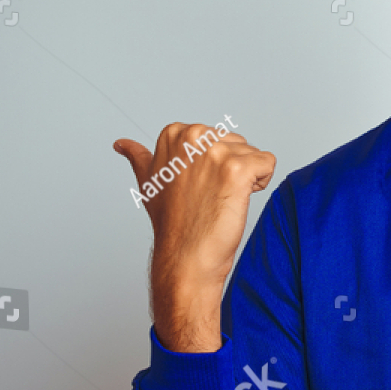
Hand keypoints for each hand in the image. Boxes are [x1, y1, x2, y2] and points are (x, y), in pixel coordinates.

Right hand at [114, 121, 275, 351]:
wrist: (186, 256)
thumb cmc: (172, 223)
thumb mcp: (150, 183)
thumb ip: (139, 157)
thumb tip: (122, 144)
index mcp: (175, 133)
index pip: (218, 136)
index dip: (215, 164)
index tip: (198, 185)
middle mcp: (194, 137)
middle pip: (238, 143)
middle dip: (232, 169)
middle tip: (210, 195)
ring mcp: (216, 152)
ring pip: (253, 154)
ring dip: (247, 179)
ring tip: (221, 199)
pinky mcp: (238, 169)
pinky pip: (268, 163)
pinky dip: (261, 183)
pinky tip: (238, 200)